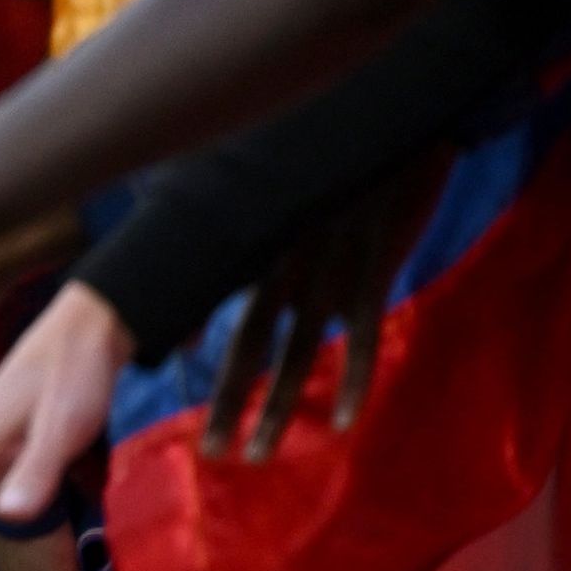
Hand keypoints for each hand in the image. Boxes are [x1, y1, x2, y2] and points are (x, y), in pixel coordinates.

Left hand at [202, 154, 431, 458]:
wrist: (393, 118)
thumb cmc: (341, 158)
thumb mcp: (290, 194)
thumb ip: (270, 243)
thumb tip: (257, 284)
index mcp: (258, 244)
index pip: (212, 308)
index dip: (193, 354)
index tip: (177, 374)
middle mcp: (282, 262)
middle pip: (246, 345)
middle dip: (226, 401)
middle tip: (210, 452)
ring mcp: (327, 267)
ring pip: (295, 351)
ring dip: (276, 407)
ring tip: (256, 452)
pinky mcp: (374, 266)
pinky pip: (358, 336)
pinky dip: (351, 381)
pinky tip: (341, 422)